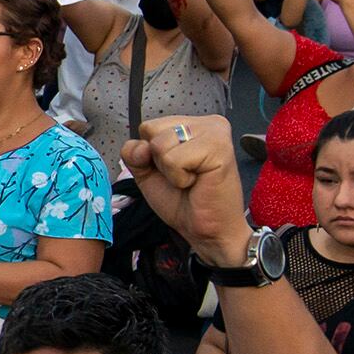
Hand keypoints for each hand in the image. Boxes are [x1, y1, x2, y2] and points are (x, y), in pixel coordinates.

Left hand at [122, 114, 250, 264]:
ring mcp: (215, 132)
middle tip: (184, 175)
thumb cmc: (184, 201)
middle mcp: (206, 123)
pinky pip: (174, 159)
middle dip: (159, 160)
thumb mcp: (147, 173)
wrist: (208, 231)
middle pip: (152, 129)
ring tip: (191, 179)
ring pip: (160, 144)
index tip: (174, 170)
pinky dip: (179, 178)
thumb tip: (141, 147)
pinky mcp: (219, 147)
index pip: (148, 126)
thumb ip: (134, 154)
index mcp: (191, 124)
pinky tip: (197, 182)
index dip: (150, 155)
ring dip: (170, 171)